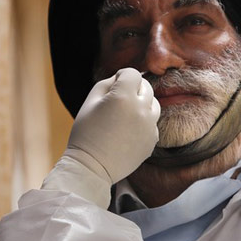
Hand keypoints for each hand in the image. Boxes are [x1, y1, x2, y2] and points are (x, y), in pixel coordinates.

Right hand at [65, 68, 160, 183]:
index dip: (122, 76)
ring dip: (142, 104)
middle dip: (133, 88)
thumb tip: (121, 78)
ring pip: (154, 104)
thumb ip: (107, 83)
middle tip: (118, 101)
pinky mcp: (152, 140)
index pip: (132, 73)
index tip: (115, 84)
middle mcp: (141, 109)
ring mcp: (149, 126)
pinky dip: (143, 122)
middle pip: (146, 87)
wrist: (91, 167)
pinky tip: (127, 132)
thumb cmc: (86, 133)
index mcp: (123, 97)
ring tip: (125, 115)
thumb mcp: (89, 101)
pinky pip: (152, 123)